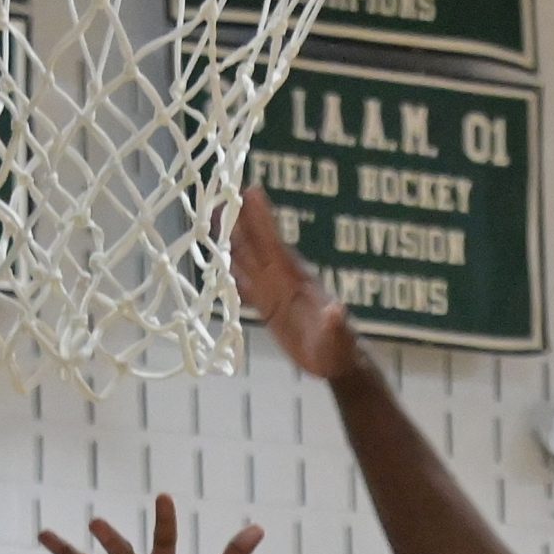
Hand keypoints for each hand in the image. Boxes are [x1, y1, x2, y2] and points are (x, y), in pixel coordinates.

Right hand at [231, 186, 361, 379]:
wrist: (337, 363)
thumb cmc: (339, 349)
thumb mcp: (338, 337)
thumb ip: (335, 323)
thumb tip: (336, 311)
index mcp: (296, 280)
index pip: (274, 243)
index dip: (262, 218)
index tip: (250, 190)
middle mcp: (283, 279)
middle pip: (256, 243)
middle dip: (240, 218)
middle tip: (223, 190)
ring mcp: (275, 291)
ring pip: (248, 259)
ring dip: (231, 239)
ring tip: (214, 216)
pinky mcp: (269, 306)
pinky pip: (246, 282)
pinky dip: (232, 269)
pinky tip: (220, 260)